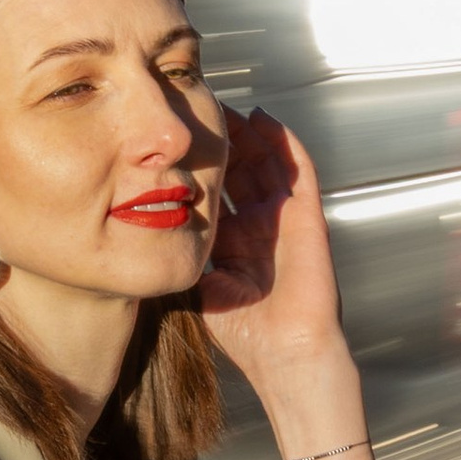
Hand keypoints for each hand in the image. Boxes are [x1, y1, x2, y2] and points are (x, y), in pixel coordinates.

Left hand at [198, 109, 346, 396]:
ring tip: (228, 106)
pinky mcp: (307, 217)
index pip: (218, 193)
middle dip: (224, 141)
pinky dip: (284, 142)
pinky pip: (298, 170)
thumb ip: (184, 256)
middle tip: (200, 110)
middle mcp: (261, 227)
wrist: (285, 353)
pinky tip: (265, 119)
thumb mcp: (201, 286)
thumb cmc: (246, 333)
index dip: (199, 166)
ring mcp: (285, 219)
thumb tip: (152, 229)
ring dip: (250, 134)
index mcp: (237, 243)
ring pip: (269, 163)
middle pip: (243, 171)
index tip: (175, 142)